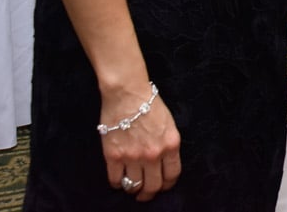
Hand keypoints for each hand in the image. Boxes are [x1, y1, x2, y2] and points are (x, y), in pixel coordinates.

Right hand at [100, 86, 181, 201]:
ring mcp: (133, 156)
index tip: (163, 185)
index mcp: (171, 145)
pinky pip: (116, 180)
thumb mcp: (169, 124)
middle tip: (145, 194)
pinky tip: (119, 179)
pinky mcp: (114, 156)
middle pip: (153, 186)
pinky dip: (117, 183)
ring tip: (132, 186)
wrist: (127, 92)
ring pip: (134, 186)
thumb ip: (168, 145)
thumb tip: (164, 163)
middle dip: (150, 193)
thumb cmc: (149, 103)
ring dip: (133, 189)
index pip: (172, 175)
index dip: (167, 184)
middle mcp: (153, 154)